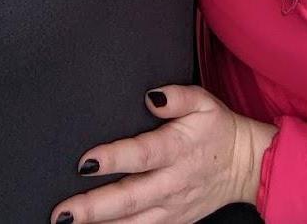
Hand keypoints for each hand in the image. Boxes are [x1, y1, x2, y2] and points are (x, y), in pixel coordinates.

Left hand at [50, 85, 275, 223]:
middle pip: (129, 198)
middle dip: (94, 207)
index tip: (85, 162)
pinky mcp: (173, 221)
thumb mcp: (203, 101)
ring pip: (133, 223)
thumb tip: (151, 96)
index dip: (113, 159)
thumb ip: (177, 96)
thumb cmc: (217, 128)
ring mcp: (172, 207)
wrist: (244, 165)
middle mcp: (172, 183)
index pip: (141, 155)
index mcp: (177, 149)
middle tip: (62, 213)